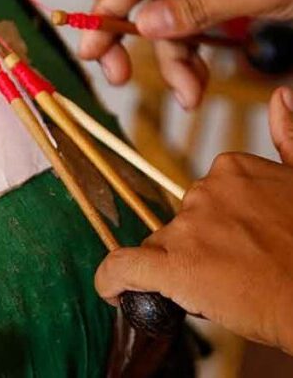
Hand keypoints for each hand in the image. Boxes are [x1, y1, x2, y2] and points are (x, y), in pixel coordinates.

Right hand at [79, 0, 292, 108]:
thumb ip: (194, 8)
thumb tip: (142, 27)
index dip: (104, 11)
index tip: (89, 50)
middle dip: (133, 41)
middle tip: (119, 78)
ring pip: (164, 18)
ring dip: (173, 60)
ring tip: (190, 96)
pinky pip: (187, 22)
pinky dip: (191, 54)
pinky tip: (198, 82)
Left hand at [95, 87, 292, 352]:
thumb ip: (287, 137)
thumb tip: (280, 95)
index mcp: (232, 169)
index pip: (205, 200)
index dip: (223, 230)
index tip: (245, 247)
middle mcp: (204, 191)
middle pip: (183, 223)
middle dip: (204, 249)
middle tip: (241, 273)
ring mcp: (186, 228)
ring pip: (163, 248)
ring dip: (184, 270)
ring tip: (229, 291)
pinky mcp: (170, 266)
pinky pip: (123, 268)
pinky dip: (112, 281)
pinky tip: (111, 290)